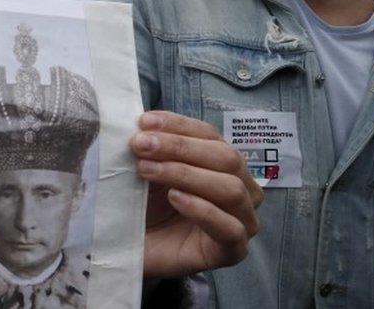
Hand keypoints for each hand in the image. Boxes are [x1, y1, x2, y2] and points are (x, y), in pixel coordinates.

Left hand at [130, 111, 262, 277]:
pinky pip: (230, 229)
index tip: (144, 122)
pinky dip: (203, 209)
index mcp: (223, 163)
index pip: (210, 135)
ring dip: (186, 174)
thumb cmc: (145, 207)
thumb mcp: (148, 170)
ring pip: (231, 189)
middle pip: (225, 157)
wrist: (131, 249)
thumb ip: (153, 148)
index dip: (178, 125)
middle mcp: (240, 188)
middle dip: (180, 147)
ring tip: (148, 171)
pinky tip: (175, 198)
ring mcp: (241, 221)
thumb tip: (144, 124)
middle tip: (141, 145)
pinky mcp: (233, 251)